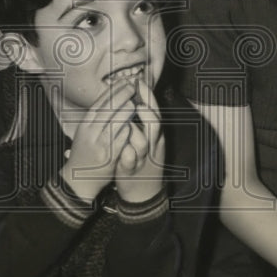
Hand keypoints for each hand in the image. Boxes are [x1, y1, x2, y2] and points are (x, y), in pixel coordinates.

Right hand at [60, 81, 137, 202]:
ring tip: (135, 102)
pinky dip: (129, 129)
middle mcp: (90, 133)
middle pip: (108, 108)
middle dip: (121, 95)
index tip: (122, 82)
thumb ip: (96, 119)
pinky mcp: (110, 156)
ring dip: (127, 110)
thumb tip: (111, 98)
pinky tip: (135, 123)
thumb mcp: (84, 133)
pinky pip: (123, 138)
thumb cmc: (84, 154)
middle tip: (132, 87)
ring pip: (116, 121)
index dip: (111, 91)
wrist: (78, 180)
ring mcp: (100, 144)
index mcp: (84, 126)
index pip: (98, 103)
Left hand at [114, 78, 164, 203]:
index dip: (148, 97)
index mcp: (155, 135)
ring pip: (142, 143)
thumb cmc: (142, 161)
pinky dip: (126, 154)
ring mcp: (143, 159)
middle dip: (146, 112)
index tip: (140, 81)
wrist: (144, 194)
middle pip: (154, 125)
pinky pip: (130, 161)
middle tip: (137, 101)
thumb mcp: (147, 140)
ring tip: (128, 124)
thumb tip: (137, 96)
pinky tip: (122, 149)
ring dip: (135, 132)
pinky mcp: (131, 171)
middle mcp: (152, 145)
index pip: (155, 111)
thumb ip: (143, 121)